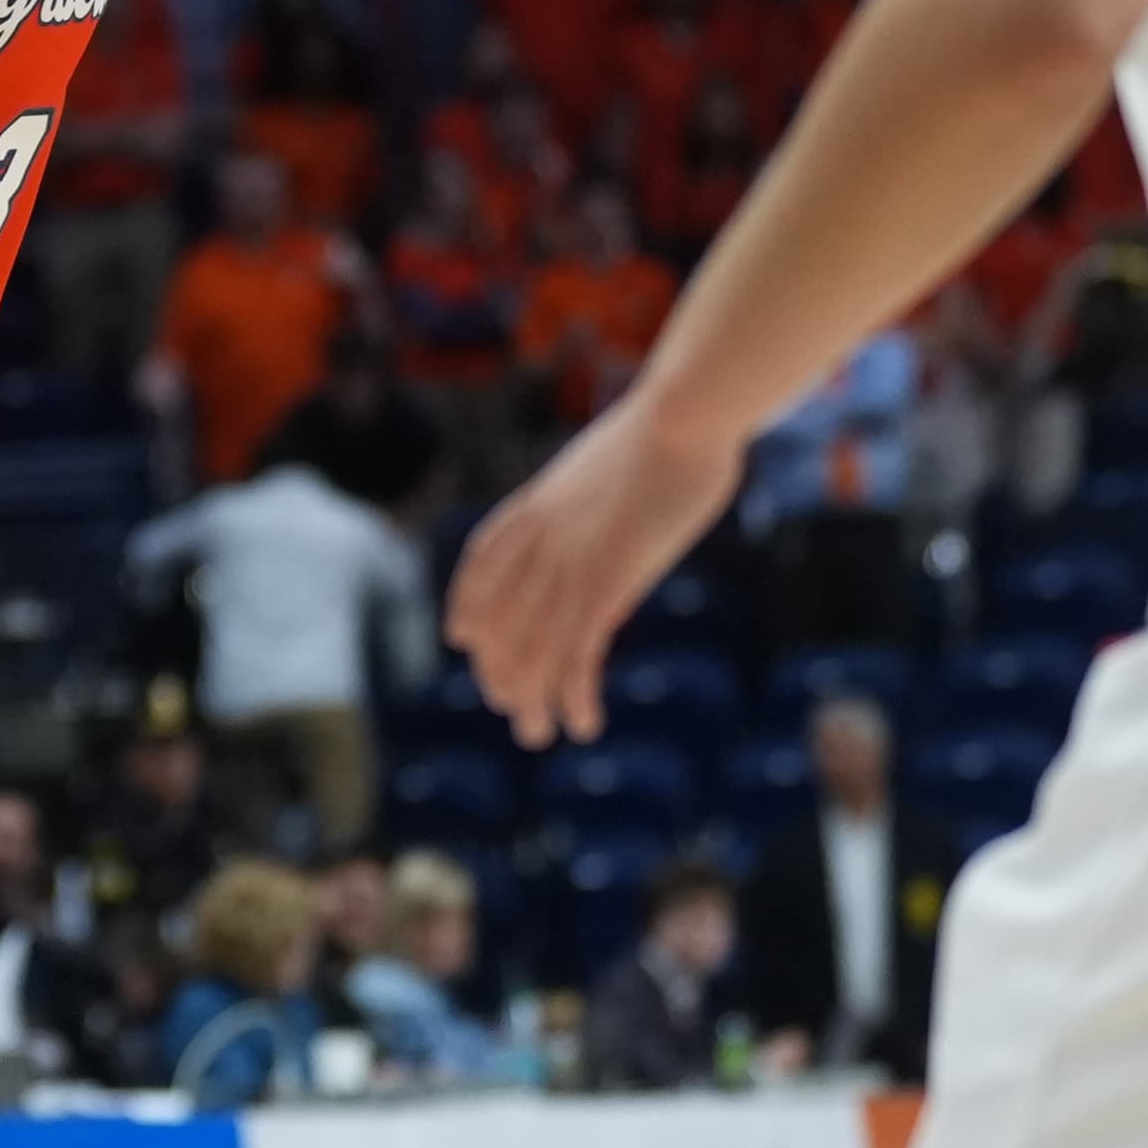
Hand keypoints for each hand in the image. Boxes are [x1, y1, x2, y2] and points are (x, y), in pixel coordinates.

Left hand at [445, 382, 741, 745]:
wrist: (685, 414)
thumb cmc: (670, 425)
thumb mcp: (612, 460)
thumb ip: (597, 491)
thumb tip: (613, 495)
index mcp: (538, 503)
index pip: (481, 565)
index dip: (467, 606)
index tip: (462, 639)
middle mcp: (541, 539)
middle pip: (498, 620)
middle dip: (498, 671)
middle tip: (512, 708)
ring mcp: (569, 562)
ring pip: (530, 650)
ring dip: (530, 702)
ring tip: (538, 734)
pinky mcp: (607, 584)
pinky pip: (577, 657)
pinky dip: (574, 697)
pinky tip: (585, 722)